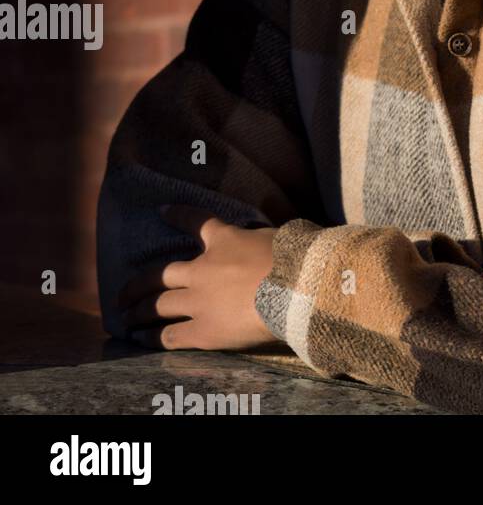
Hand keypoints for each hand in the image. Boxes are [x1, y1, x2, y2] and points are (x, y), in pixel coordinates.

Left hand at [116, 204, 281, 351]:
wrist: (293, 287)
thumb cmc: (292, 257)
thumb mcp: (273, 236)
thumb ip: (258, 240)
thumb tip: (261, 243)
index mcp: (224, 240)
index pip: (197, 222)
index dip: (178, 215)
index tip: (162, 210)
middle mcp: (203, 269)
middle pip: (161, 275)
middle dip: (138, 284)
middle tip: (122, 293)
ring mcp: (199, 301)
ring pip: (158, 305)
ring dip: (138, 311)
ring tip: (125, 318)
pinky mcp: (203, 331)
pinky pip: (169, 335)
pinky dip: (151, 336)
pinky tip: (139, 338)